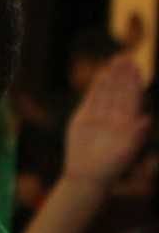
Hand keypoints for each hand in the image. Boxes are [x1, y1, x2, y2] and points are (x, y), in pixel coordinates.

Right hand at [63, 55, 150, 186]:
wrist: (87, 176)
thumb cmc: (110, 168)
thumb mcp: (126, 152)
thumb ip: (136, 135)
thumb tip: (147, 119)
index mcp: (128, 123)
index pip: (132, 98)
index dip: (134, 82)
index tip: (137, 67)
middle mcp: (115, 117)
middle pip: (120, 91)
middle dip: (123, 74)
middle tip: (126, 56)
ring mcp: (99, 117)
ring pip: (107, 92)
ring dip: (111, 76)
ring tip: (114, 61)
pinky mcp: (84, 118)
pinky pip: (91, 99)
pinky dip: (96, 87)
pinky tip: (101, 75)